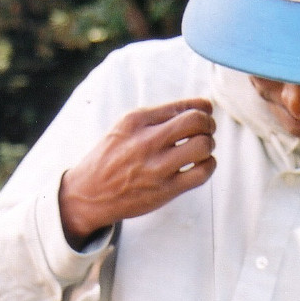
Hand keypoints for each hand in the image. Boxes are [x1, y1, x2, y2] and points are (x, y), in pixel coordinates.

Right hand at [59, 98, 215, 246]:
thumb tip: (200, 106)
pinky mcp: (165, 190)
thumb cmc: (110, 158)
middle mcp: (147, 141)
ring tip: (202, 150)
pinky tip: (202, 165)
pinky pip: (201, 174)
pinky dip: (209, 166)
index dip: (202, 109)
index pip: (183, 106)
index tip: (205, 113)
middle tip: (206, 131)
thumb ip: (158, 116)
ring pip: (202, 146)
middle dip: (208, 125)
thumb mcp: (125, 127)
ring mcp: (157, 167)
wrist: (89, 194)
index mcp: (137, 120)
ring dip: (209, 145)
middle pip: (197, 122)